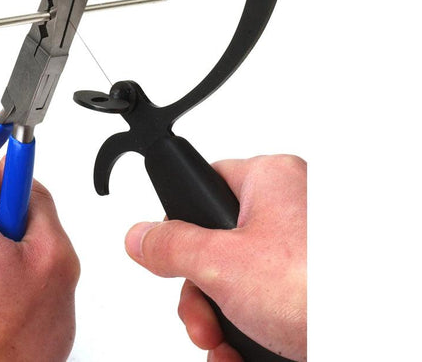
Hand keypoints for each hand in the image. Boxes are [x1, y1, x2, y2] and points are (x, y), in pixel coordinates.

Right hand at [125, 154, 306, 361]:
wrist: (384, 340)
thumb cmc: (323, 288)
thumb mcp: (223, 264)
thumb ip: (172, 245)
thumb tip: (139, 235)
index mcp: (271, 179)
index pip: (206, 183)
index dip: (183, 225)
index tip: (172, 259)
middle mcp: (291, 212)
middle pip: (218, 247)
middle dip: (201, 296)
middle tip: (203, 320)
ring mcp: (305, 255)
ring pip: (240, 285)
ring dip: (222, 323)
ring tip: (225, 348)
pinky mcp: (314, 294)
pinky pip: (267, 308)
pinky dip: (249, 336)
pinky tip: (243, 357)